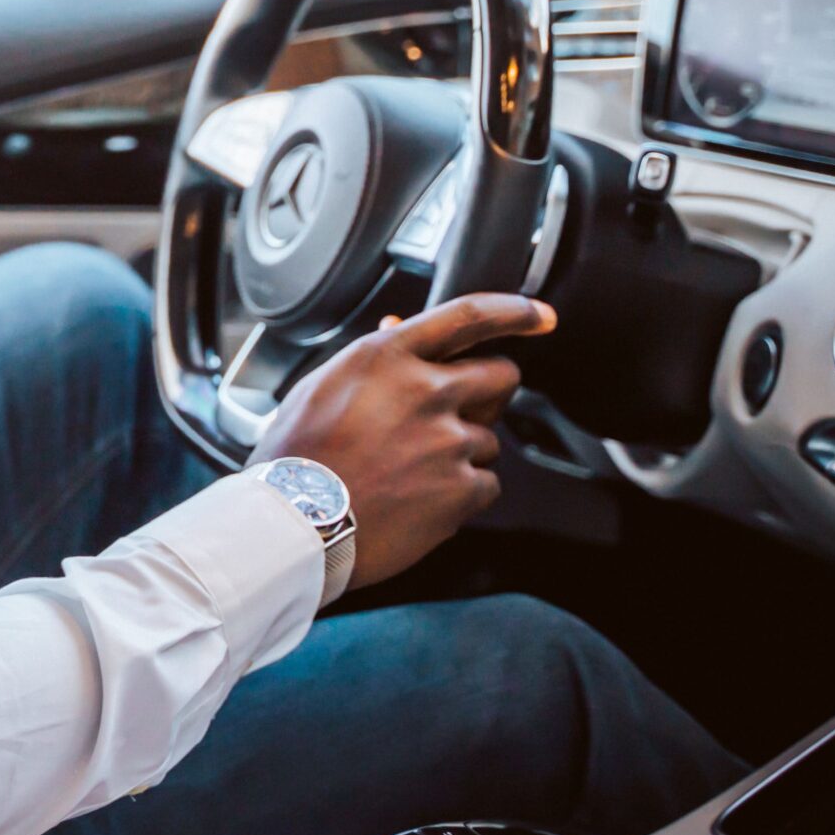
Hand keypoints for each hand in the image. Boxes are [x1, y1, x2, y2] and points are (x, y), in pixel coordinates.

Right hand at [248, 293, 550, 588]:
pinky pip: (486, 485)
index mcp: (389, 357)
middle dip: (490, 393)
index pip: (469, 316)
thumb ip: (373, 357)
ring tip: (411, 473)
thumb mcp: (323, 385)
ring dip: (463, 453)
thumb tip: (397, 324)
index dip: (513, 312)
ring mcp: (448, 441)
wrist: (295, 522)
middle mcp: (426, 391)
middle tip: (461, 414)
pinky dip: (462, 495)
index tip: (539, 317)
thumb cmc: (298, 455)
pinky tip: (420, 501)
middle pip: (501, 376)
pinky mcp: (461, 490)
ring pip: (489, 439)